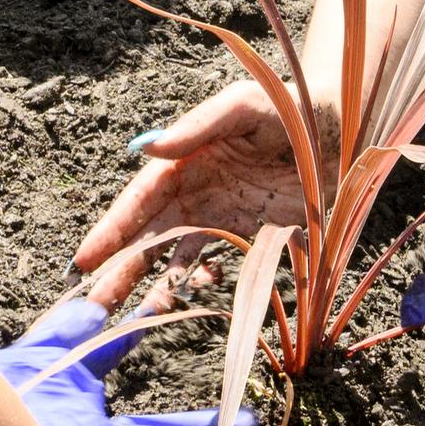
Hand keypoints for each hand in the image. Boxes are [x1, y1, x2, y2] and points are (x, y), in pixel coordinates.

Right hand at [76, 74, 303, 303]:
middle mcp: (193, 192)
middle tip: (90, 306)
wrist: (340, 129)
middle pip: (146, 236)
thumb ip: (197, 127)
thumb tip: (147, 148)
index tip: (84, 261)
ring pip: (173, 257)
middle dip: (117, 270)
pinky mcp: (247, 234)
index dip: (111, 231)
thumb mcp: (241, 106)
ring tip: (126, 318)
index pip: (139, 201)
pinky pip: (213, 264)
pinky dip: (195, 281)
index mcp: (184, 161)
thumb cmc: (288, 106)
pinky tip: (183, 297)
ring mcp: (218, 216)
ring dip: (150, 286)